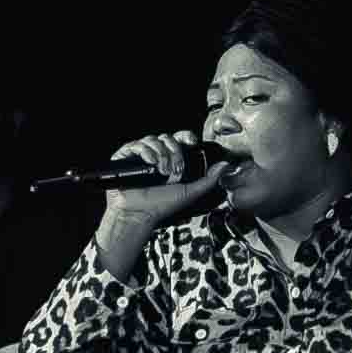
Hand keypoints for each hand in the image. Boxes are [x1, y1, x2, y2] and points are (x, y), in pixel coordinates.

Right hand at [103, 130, 226, 227]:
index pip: (180, 139)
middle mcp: (156, 155)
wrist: (139, 214)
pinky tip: (150, 163)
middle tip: (174, 169)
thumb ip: (209, 179)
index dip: (186, 137)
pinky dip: (146, 151)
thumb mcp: (190, 192)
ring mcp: (140, 155)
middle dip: (174, 152)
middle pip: (168, 138)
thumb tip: (226, 165)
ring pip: (153, 139)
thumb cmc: (161, 206)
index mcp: (171, 160)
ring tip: (161, 171)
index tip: (192, 142)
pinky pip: (137, 144)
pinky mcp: (125, 157)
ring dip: (161, 153)